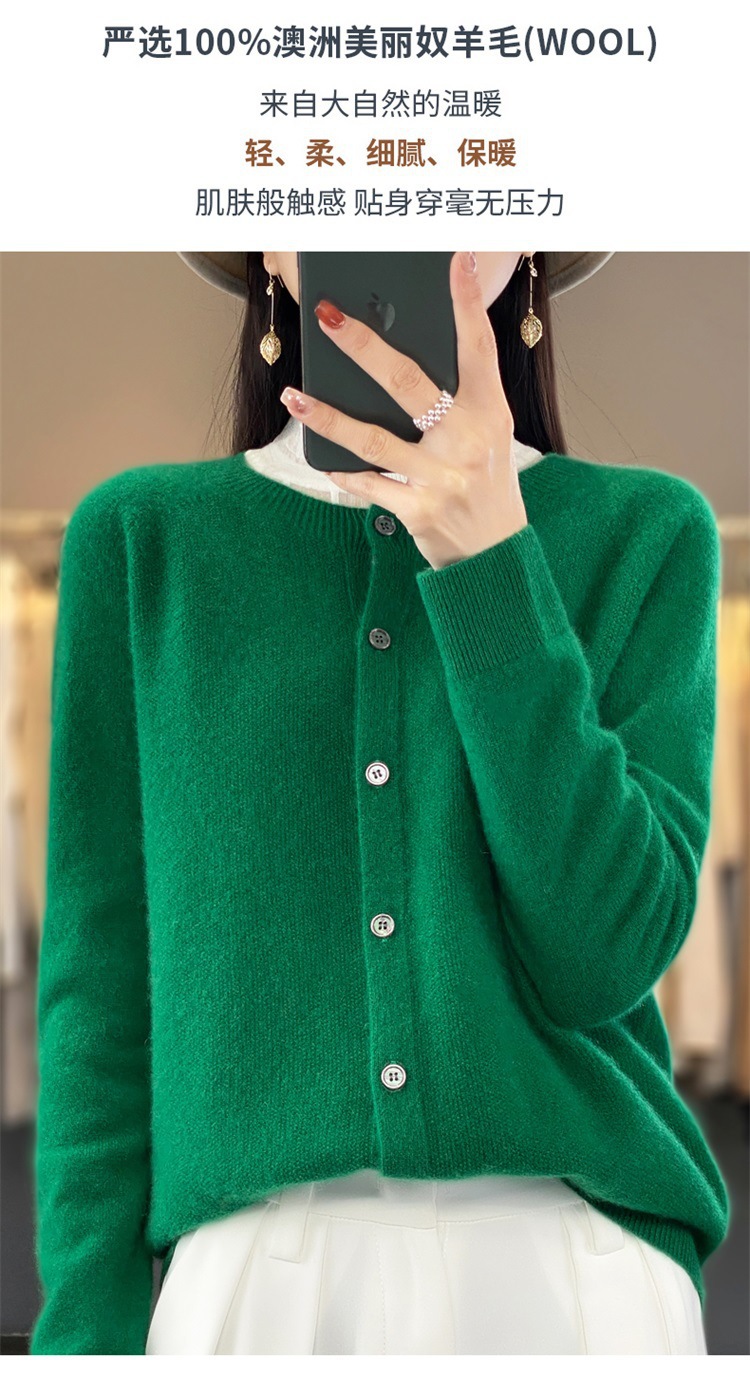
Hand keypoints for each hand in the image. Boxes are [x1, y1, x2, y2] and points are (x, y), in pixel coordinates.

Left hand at [279, 250, 528, 571]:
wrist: (496, 557)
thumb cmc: (485, 484)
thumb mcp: (487, 436)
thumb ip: (456, 401)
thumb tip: (396, 358)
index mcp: (489, 412)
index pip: (478, 347)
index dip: (466, 302)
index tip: (454, 259)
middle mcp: (468, 440)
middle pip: (408, 383)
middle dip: (364, 346)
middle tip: (328, 318)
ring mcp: (442, 477)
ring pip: (373, 437)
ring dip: (327, 415)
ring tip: (294, 396)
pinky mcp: (419, 510)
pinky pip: (370, 483)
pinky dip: (345, 472)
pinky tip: (324, 460)